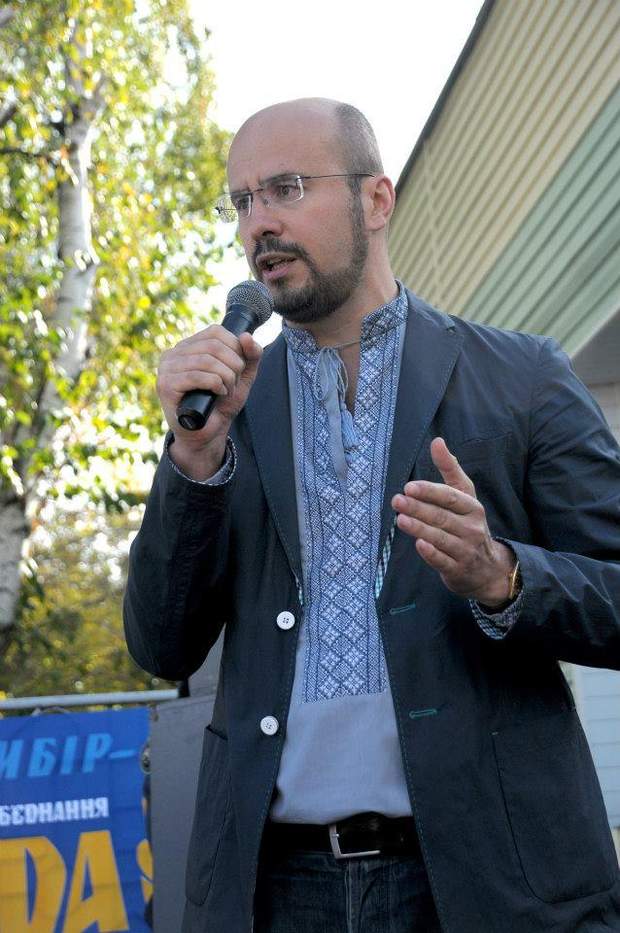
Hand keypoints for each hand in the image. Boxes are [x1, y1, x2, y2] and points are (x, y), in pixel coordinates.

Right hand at [156, 326, 261, 478]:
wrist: (208, 433)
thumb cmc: (221, 403)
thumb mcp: (242, 376)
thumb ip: (250, 355)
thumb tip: (246, 336)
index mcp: (189, 346)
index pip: (215, 332)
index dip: (235, 347)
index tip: (239, 368)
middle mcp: (174, 353)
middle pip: (213, 345)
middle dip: (233, 365)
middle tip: (233, 383)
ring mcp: (166, 368)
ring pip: (206, 360)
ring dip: (225, 377)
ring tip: (226, 390)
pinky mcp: (165, 385)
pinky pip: (197, 376)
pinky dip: (215, 384)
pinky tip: (217, 394)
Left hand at [391, 437, 515, 605]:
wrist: (488, 568)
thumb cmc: (469, 524)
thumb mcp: (465, 496)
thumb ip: (450, 469)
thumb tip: (437, 441)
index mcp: (473, 508)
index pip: (451, 497)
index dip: (430, 491)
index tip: (409, 486)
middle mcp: (472, 528)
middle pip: (443, 517)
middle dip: (419, 508)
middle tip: (397, 500)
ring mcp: (466, 550)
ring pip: (441, 537)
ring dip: (420, 528)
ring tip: (400, 519)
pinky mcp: (457, 570)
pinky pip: (443, 561)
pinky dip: (431, 553)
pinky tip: (419, 544)